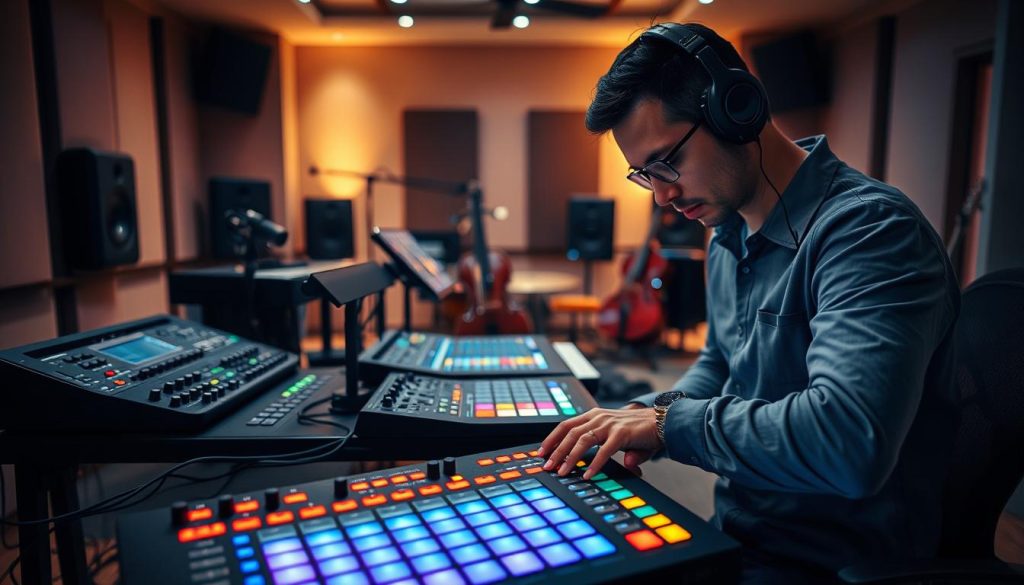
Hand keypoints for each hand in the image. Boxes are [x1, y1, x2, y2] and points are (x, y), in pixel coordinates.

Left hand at [538, 406, 660, 479]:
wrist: (663, 421)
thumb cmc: (638, 431)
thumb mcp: (615, 437)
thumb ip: (602, 449)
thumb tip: (592, 469)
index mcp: (594, 415)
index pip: (566, 425)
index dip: (552, 438)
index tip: (541, 452)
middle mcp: (599, 417)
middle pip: (570, 432)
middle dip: (556, 450)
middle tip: (547, 466)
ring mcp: (610, 424)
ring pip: (582, 440)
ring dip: (570, 457)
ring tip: (562, 472)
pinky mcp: (622, 434)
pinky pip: (604, 451)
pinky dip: (594, 464)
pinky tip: (588, 475)